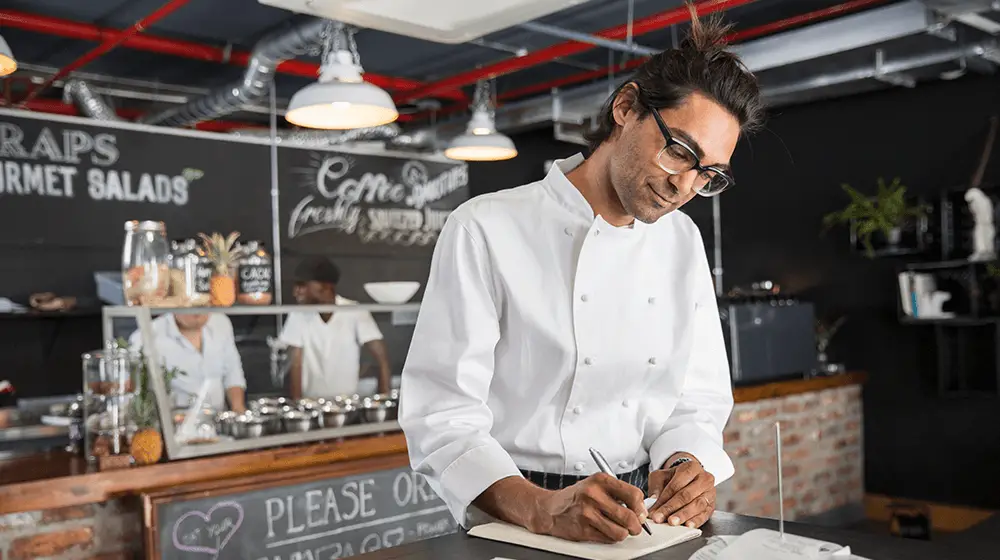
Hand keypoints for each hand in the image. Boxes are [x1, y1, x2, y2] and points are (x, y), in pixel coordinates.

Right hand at [531, 473, 647, 542]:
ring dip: (624, 533)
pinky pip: (608, 539)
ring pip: (621, 532)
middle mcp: (593, 495)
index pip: (633, 494)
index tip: (640, 512)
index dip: (641, 507)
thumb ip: (618, 493)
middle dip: (637, 525)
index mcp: (600, 480)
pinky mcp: (583, 530)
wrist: (550, 509)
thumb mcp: (596, 485)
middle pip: (629, 516)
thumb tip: (641, 509)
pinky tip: (605, 530)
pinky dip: (611, 537)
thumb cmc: (576, 497)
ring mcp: (587, 513)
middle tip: (635, 526)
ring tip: (619, 528)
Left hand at [647, 456, 715, 528]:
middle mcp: (704, 479)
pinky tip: (687, 525)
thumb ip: (656, 487)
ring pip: (697, 505)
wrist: (688, 478)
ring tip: (672, 522)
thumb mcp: (661, 476)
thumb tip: (652, 501)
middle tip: (661, 518)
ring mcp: (710, 492)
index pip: (676, 485)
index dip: (664, 499)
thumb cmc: (674, 478)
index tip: (654, 511)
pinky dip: (696, 521)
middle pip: (687, 495)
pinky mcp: (712, 505)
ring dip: (683, 515)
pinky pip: (705, 514)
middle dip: (672, 508)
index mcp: (691, 468)